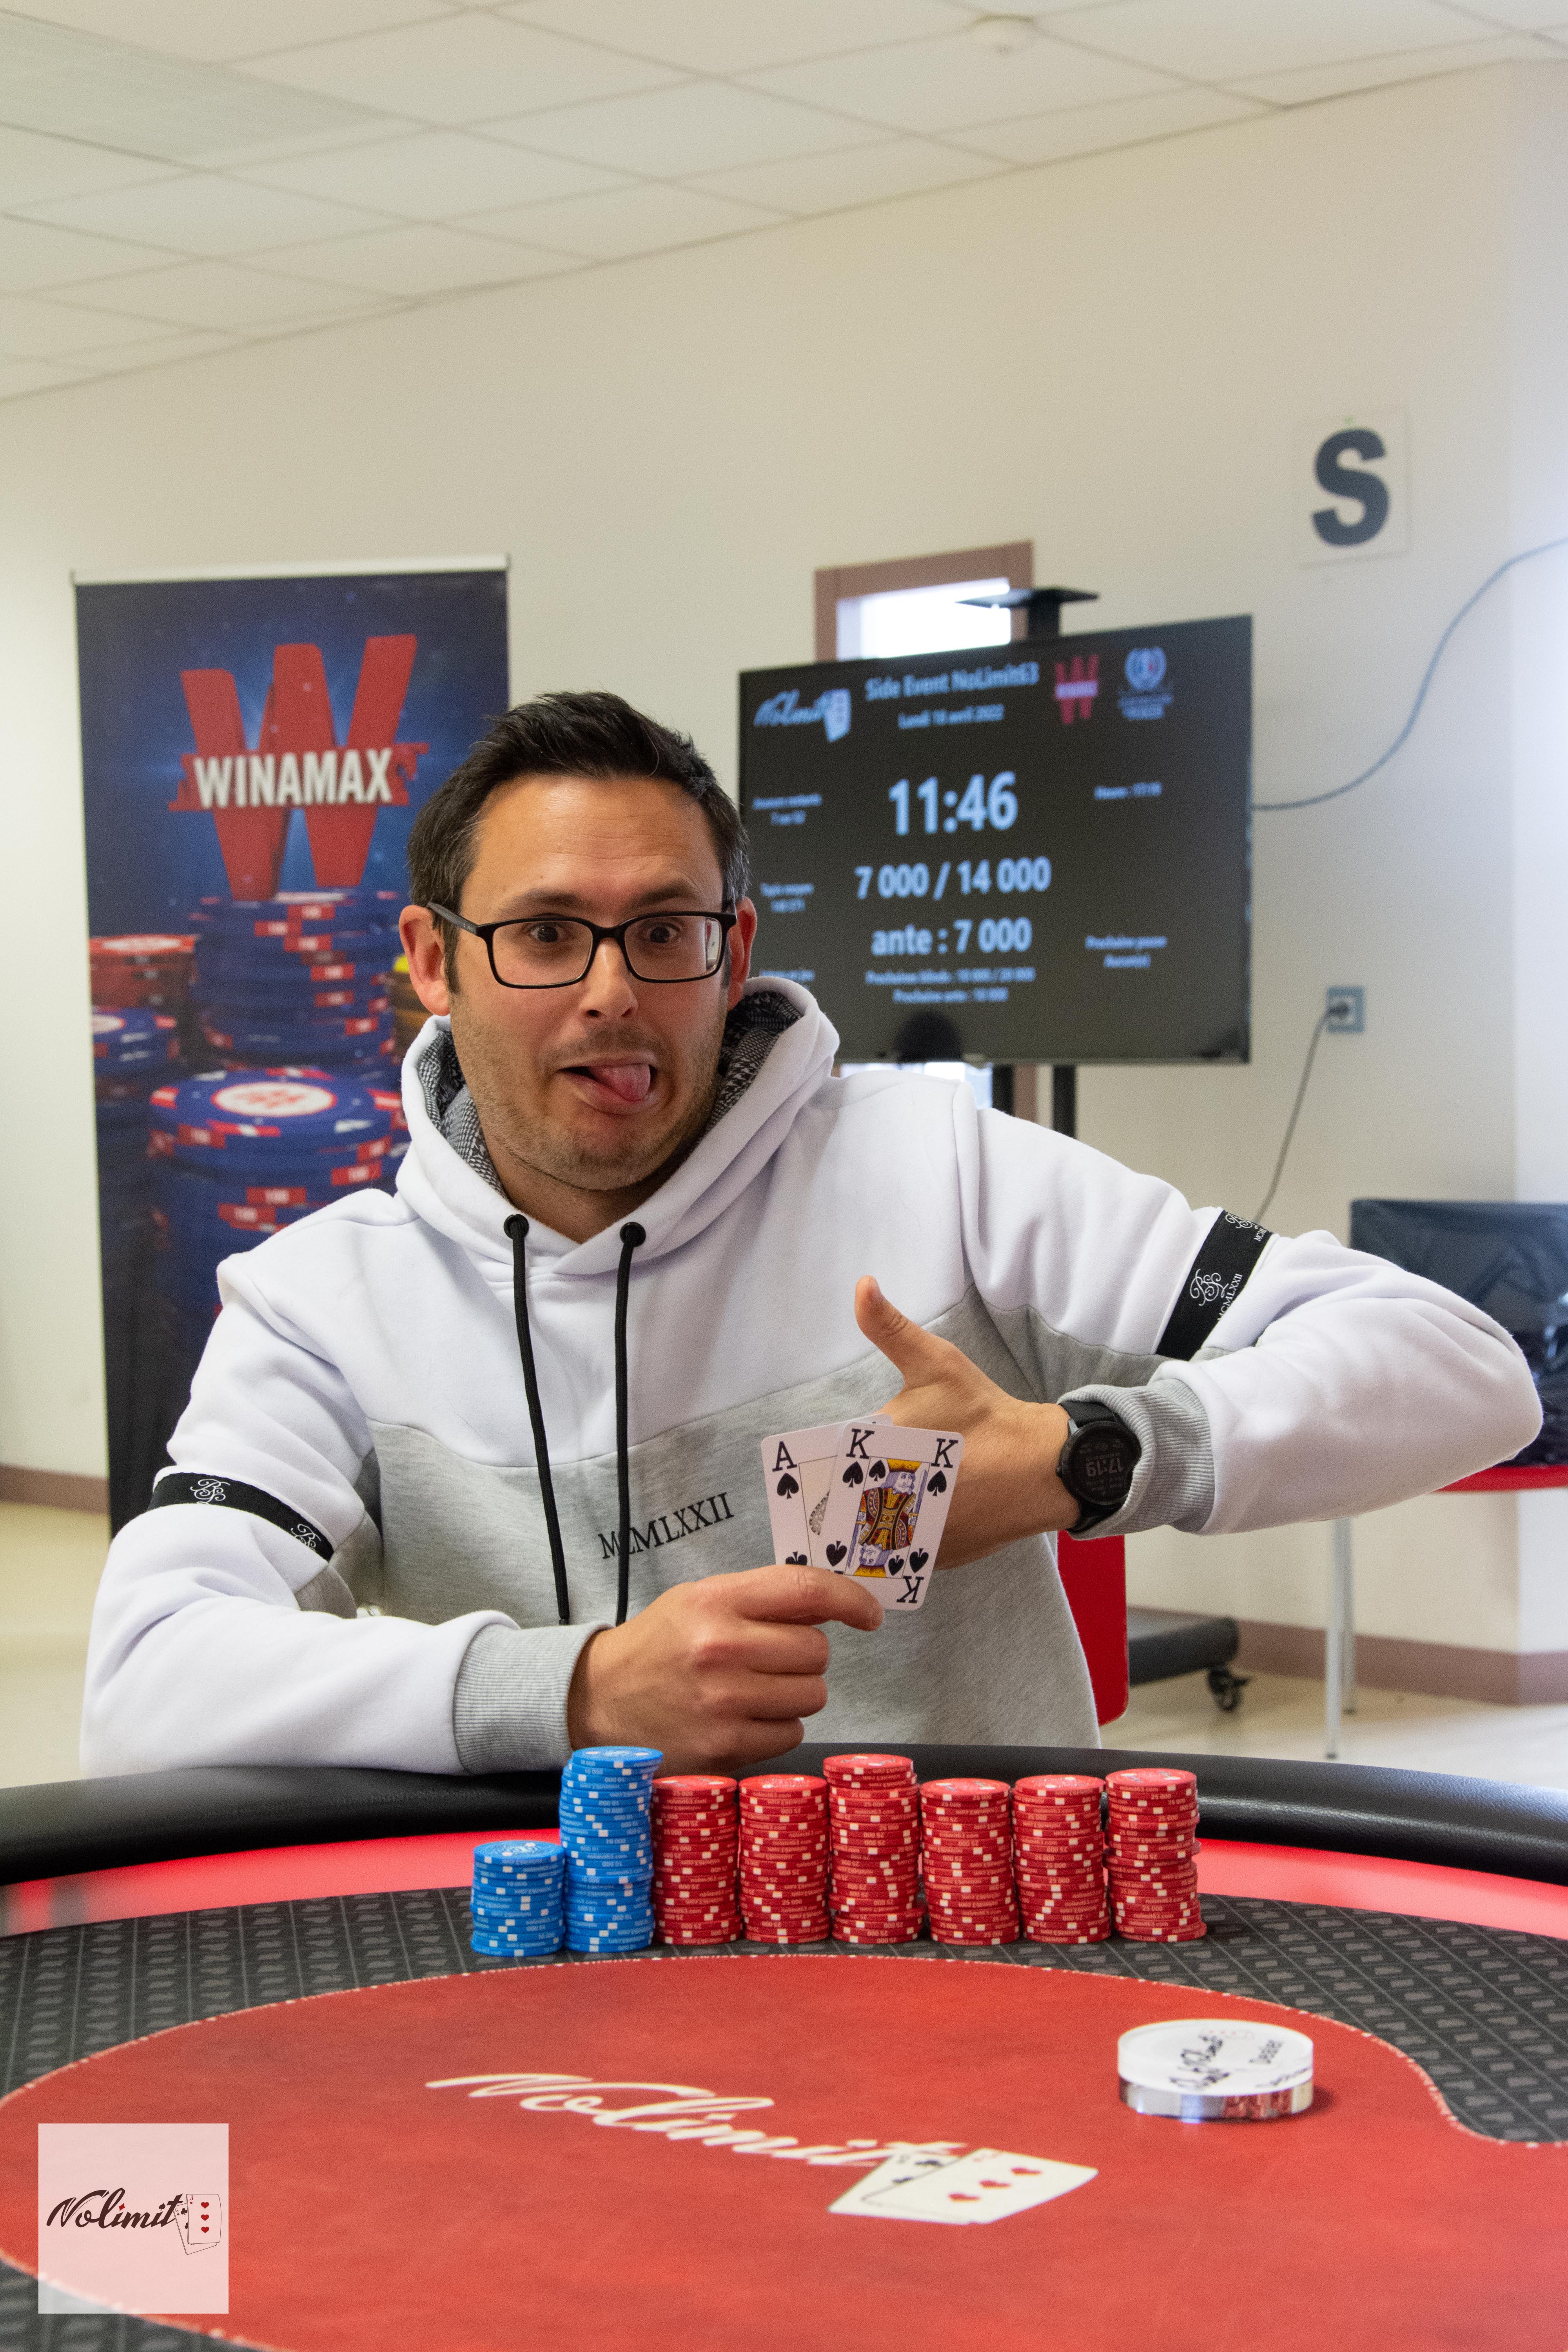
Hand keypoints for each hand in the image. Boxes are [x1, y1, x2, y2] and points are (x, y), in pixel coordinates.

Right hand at [565, 1562, 882, 1771]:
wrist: (598, 1700)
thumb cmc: (659, 1647)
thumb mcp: (699, 1601)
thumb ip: (760, 1599)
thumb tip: (831, 1608)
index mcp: (715, 1601)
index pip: (805, 1590)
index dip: (850, 1600)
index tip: (869, 1616)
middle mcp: (721, 1648)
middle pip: (817, 1652)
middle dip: (804, 1657)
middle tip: (770, 1660)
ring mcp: (723, 1702)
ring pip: (812, 1696)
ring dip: (793, 1694)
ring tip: (752, 1690)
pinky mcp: (725, 1747)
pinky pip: (790, 1734)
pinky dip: (776, 1727)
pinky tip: (742, 1718)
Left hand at [856, 1275, 1076, 1567]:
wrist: (1043, 1467)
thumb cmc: (984, 1414)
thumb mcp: (937, 1364)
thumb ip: (891, 1328)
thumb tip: (862, 1285)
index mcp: (881, 1457)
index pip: (830, 1469)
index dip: (825, 1467)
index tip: (827, 1464)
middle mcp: (892, 1504)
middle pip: (845, 1507)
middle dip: (844, 1498)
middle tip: (859, 1484)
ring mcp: (914, 1538)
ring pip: (871, 1538)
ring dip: (868, 1526)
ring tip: (878, 1508)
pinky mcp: (935, 1560)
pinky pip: (901, 1556)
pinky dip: (898, 1544)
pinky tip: (906, 1526)